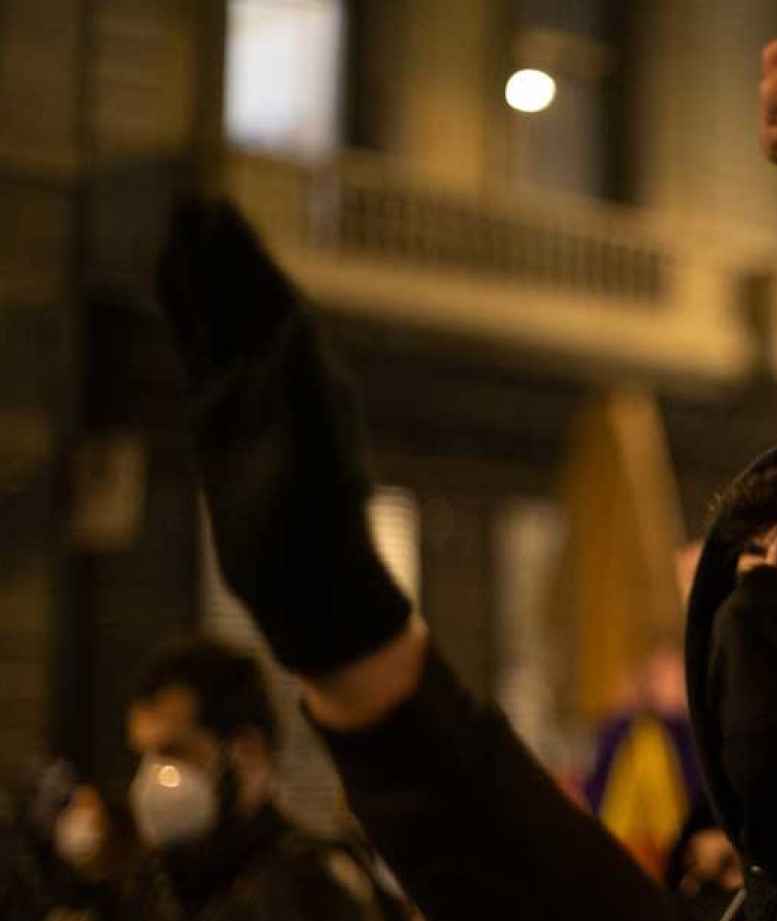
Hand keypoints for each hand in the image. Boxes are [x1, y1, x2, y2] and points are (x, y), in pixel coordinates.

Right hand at [160, 197, 410, 676]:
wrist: (307, 583)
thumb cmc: (322, 529)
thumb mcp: (316, 457)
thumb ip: (306, 391)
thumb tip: (295, 324)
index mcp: (311, 378)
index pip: (273, 300)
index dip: (247, 257)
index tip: (220, 210)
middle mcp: (281, 379)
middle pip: (243, 300)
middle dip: (221, 252)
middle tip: (192, 196)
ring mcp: (245, 397)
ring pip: (216, 319)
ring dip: (200, 274)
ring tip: (176, 222)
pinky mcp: (215, 421)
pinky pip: (195, 351)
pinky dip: (182, 313)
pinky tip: (169, 281)